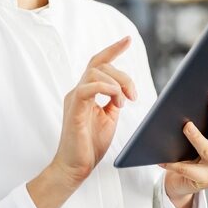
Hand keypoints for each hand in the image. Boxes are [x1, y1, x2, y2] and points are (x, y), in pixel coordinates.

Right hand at [52, 36, 137, 186]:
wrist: (76, 167)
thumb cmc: (90, 145)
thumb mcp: (109, 118)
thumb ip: (114, 101)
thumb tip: (124, 91)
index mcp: (87, 92)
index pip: (99, 64)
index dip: (113, 50)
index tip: (127, 39)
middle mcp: (79, 91)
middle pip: (101, 65)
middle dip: (123, 75)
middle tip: (134, 96)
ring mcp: (74, 99)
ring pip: (95, 72)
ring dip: (117, 83)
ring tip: (124, 102)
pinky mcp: (73, 109)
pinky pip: (87, 88)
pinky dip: (104, 88)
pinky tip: (116, 98)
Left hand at [160, 87, 207, 207]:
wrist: (184, 184)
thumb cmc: (190, 154)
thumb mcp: (201, 137)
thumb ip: (202, 123)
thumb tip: (190, 100)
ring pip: (206, 149)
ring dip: (196, 136)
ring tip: (186, 126)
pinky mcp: (206, 180)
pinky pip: (186, 169)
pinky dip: (173, 163)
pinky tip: (162, 158)